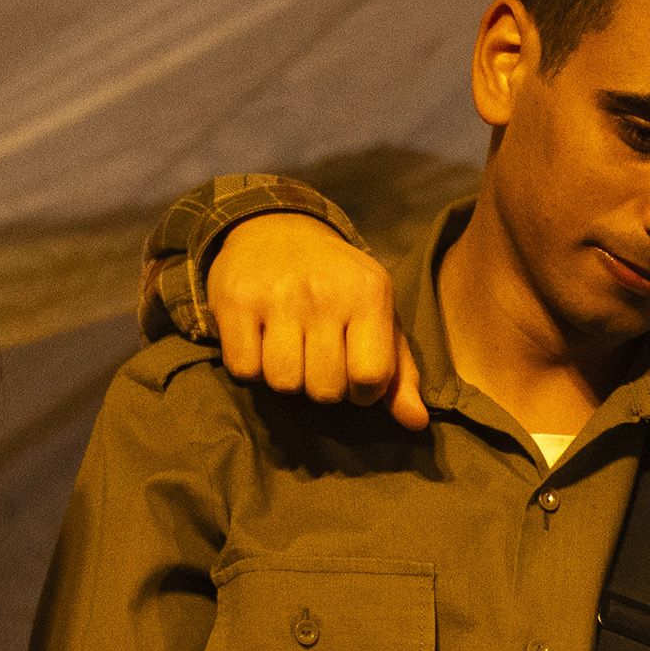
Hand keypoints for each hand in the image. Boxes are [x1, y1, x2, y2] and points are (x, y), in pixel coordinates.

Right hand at [208, 213, 427, 432]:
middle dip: (323, 386)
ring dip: (287, 379)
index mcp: (369, 294)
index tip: (353, 373)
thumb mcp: (379, 316)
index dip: (362, 391)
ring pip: (284, 384)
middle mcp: (324, 292)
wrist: (277, 227)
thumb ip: (400, 372)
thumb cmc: (338, 284)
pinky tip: (260, 341)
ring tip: (290, 349)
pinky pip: (244, 369)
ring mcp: (277, 295)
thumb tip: (415, 423)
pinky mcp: (234, 301)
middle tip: (317, 357)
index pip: (370, 377)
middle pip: (325, 390)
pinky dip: (251, 367)